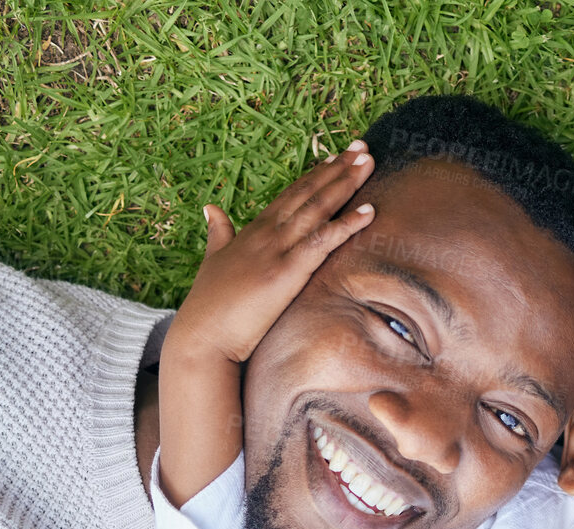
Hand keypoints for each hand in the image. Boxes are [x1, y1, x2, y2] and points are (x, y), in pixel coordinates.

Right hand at [168, 139, 377, 364]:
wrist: (203, 336)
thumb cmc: (210, 305)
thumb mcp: (214, 260)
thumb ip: (218, 232)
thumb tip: (211, 207)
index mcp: (255, 230)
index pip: (292, 194)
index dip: (317, 174)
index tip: (339, 155)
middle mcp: (268, 233)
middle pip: (309, 193)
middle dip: (337, 168)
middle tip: (362, 146)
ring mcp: (278, 250)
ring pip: (318, 209)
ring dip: (346, 184)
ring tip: (368, 160)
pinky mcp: (287, 272)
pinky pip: (323, 242)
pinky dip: (347, 224)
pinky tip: (370, 209)